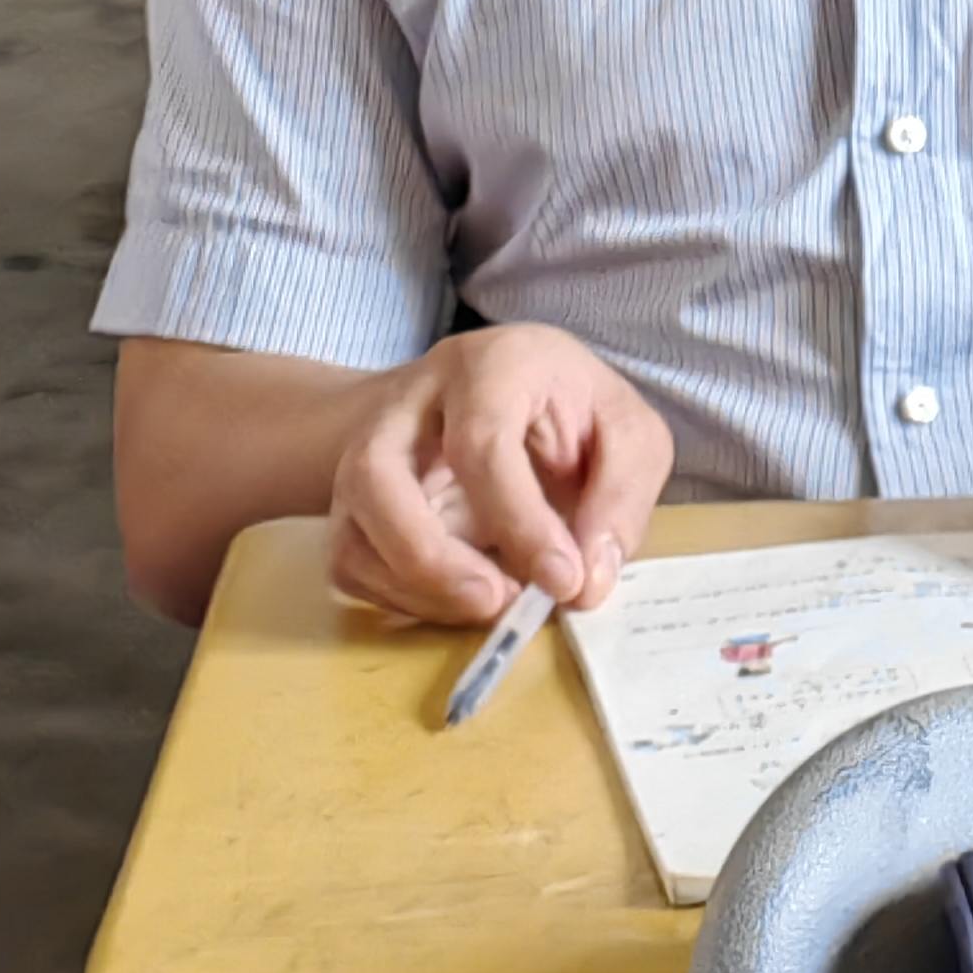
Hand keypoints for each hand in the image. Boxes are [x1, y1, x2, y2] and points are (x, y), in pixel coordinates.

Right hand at [324, 321, 672, 626]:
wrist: (485, 393)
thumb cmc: (563, 409)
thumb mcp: (622, 429)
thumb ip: (619, 494)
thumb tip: (588, 581)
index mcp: (489, 366)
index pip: (480, 443)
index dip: (519, 521)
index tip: (563, 580)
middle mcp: (410, 403)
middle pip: (376, 478)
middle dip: (433, 559)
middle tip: (498, 604)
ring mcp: (368, 454)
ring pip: (351, 529)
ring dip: (415, 588)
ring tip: (485, 607)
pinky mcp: (353, 503)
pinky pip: (350, 563)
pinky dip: (398, 599)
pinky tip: (454, 602)